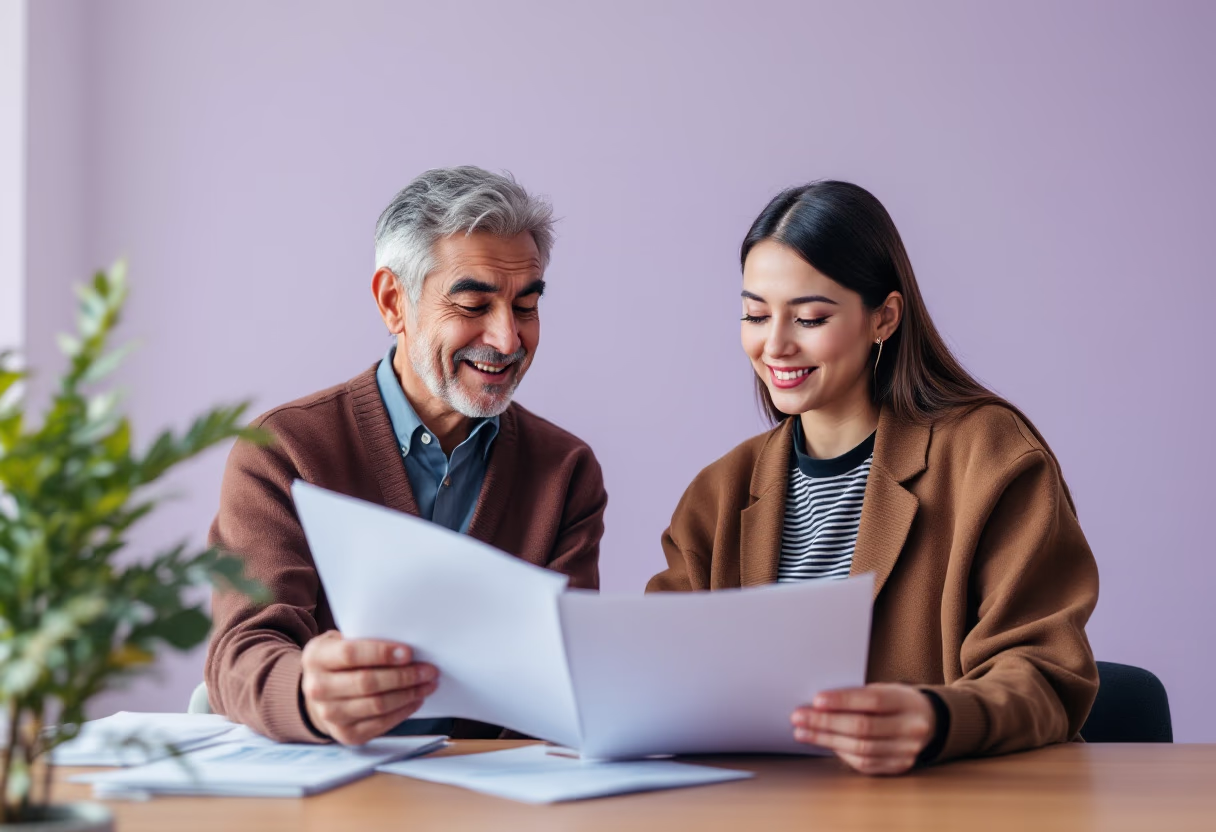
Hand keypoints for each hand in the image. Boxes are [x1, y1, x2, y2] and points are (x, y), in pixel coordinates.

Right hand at [300, 631, 438, 744]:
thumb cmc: (341, 660)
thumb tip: (407, 648)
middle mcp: (317, 688)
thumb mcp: (342, 642)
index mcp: (315, 658)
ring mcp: (329, 715)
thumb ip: (365, 640)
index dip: (381, 653)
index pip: (350, 654)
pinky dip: (403, 711)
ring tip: (428, 684)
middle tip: (429, 670)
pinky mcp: (345, 734)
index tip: (408, 652)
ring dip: (408, 694)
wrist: (321, 692)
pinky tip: (416, 699)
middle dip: (403, 676)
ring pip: (377, 705)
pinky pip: (380, 724)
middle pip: (367, 683)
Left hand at [791, 683, 935, 775]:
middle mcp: (911, 728)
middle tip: (798, 718)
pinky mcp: (899, 766)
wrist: (927, 721)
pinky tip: (825, 743)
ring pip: (861, 749)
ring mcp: (907, 750)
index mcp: (906, 701)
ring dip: (827, 740)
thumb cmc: (894, 701)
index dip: (842, 701)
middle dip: (826, 723)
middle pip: (863, 728)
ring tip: (802, 732)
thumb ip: (857, 696)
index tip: (815, 700)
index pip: (872, 701)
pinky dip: (841, 753)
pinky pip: (865, 764)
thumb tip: (818, 703)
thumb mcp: (883, 689)